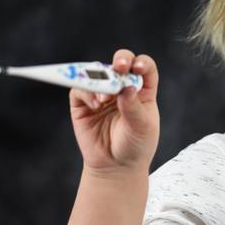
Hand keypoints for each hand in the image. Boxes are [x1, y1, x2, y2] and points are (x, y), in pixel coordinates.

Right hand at [69, 49, 159, 173]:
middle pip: (121, 62)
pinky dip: (86, 92)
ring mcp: (102, 93)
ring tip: (106, 98)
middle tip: (119, 66)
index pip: (144, 67)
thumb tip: (125, 88)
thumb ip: (134, 107)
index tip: (137, 68)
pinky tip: (96, 105)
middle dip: (121, 59)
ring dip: (101, 79)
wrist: (116, 166)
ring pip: (98, 73)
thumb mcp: (142, 127)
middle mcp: (122, 86)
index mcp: (142, 89)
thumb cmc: (135, 144)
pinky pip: (80, 89)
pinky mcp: (83, 104)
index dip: (141, 63)